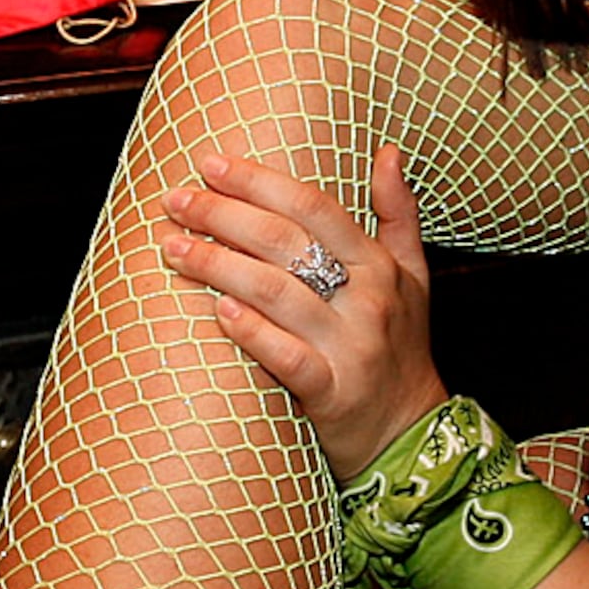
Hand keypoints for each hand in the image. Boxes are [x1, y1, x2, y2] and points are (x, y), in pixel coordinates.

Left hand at [166, 145, 439, 477]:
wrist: (411, 435)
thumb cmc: (401, 348)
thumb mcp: (413, 277)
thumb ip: (399, 214)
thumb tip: (386, 152)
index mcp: (379, 265)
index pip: (314, 207)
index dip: (259, 181)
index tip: (210, 164)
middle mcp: (367, 301)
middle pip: (286, 243)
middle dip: (223, 215)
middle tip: (174, 201)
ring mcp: (350, 348)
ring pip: (277, 293)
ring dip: (218, 266)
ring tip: (174, 248)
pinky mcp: (333, 394)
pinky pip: (287, 358)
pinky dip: (252, 332)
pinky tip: (217, 311)